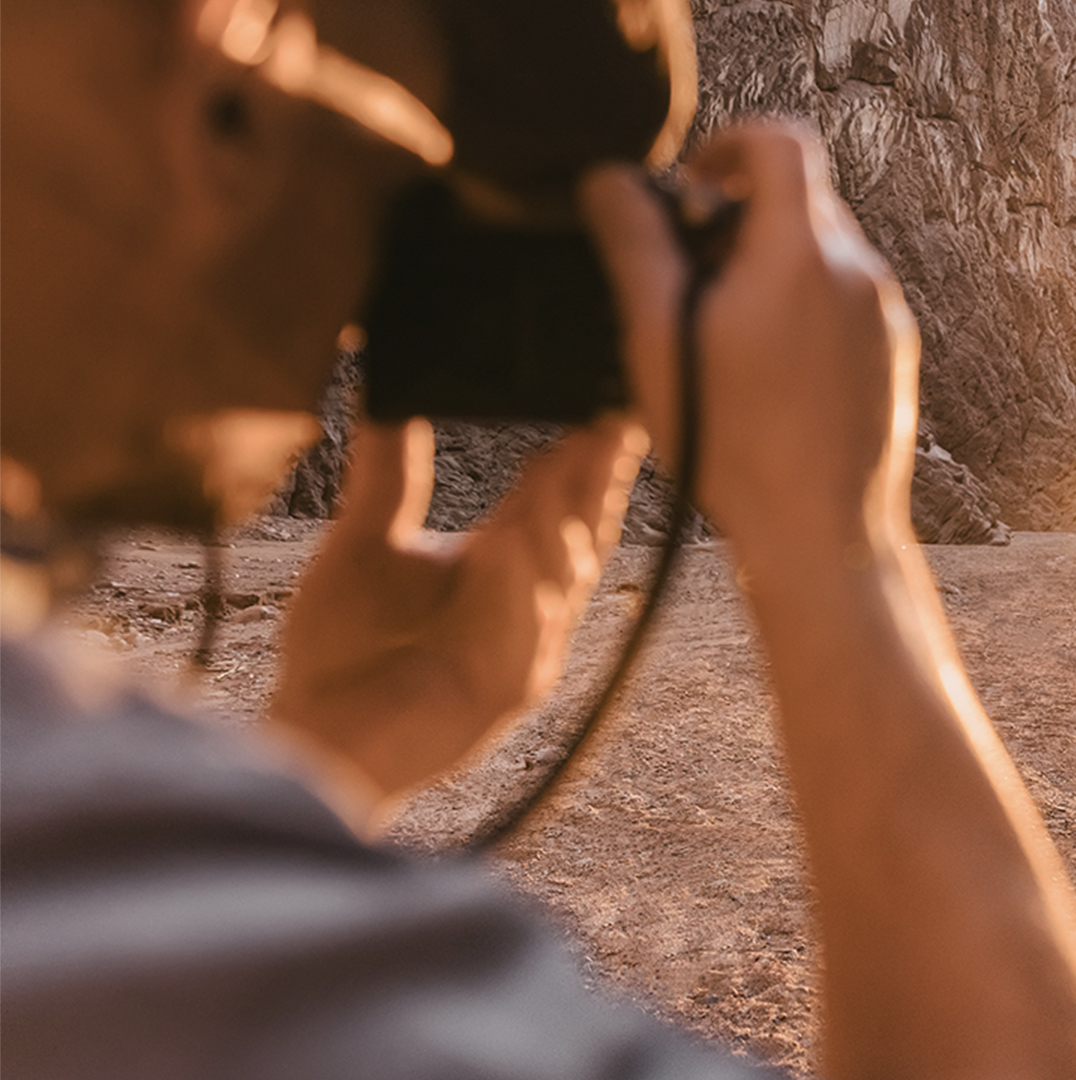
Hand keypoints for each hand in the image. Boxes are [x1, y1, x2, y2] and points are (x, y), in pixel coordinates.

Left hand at [272, 417, 643, 799]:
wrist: (320, 740)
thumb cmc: (345, 657)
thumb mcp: (365, 542)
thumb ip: (389, 471)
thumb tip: (385, 388)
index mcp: (504, 565)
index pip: (561, 497)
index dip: (588, 451)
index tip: (605, 395)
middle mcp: (530, 604)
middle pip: (581, 527)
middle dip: (597, 474)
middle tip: (611, 416)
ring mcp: (529, 647)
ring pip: (563, 573)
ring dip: (564, 516)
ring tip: (567, 459)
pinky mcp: (509, 688)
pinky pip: (526, 630)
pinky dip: (520, 588)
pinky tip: (511, 543)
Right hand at [581, 123, 919, 568]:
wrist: (822, 537)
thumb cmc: (736, 446)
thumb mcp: (660, 340)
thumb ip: (634, 246)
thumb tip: (611, 181)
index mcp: (804, 252)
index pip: (779, 141)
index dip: (728, 145)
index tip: (692, 186)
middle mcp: (860, 272)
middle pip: (800, 199)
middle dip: (739, 219)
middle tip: (689, 279)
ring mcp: (886, 317)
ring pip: (822, 255)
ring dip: (768, 270)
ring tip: (720, 339)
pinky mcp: (895, 358)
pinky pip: (844, 304)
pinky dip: (801, 312)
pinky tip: (763, 377)